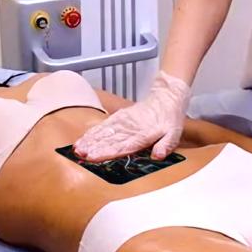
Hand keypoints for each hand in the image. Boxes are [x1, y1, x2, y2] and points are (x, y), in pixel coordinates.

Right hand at [74, 70, 190, 161]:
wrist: (167, 96)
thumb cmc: (171, 118)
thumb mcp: (174, 133)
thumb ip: (166, 144)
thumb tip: (158, 155)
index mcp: (143, 134)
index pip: (122, 145)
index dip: (106, 151)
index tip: (92, 156)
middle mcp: (131, 128)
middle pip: (109, 139)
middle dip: (93, 146)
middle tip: (79, 154)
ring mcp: (124, 121)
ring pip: (105, 131)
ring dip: (90, 139)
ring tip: (77, 147)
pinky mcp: (121, 116)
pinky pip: (106, 124)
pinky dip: (94, 131)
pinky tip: (84, 137)